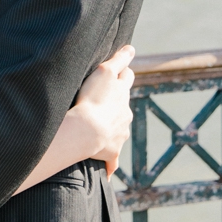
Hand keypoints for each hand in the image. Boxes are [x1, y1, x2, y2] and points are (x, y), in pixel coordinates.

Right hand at [68, 45, 134, 175]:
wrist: (88, 130)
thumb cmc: (93, 99)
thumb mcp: (104, 72)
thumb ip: (119, 59)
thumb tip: (132, 48)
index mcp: (122, 94)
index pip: (125, 78)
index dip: (121, 74)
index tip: (115, 74)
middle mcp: (125, 113)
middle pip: (124, 104)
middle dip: (117, 102)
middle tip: (104, 101)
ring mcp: (120, 133)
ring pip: (119, 129)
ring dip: (113, 128)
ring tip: (99, 130)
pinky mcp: (112, 151)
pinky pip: (112, 158)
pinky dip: (110, 164)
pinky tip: (107, 173)